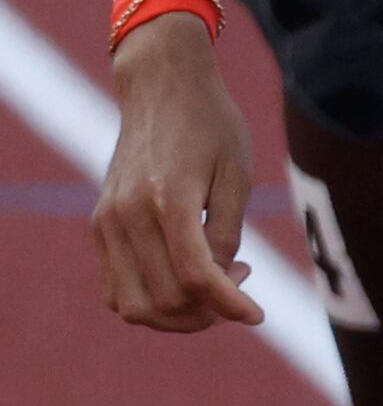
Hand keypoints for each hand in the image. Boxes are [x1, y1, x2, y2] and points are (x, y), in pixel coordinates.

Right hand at [94, 14, 262, 332]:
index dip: (231, 306)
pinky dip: (151, 300)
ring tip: (216, 284)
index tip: (259, 316)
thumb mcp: (237, 176)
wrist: (161, 88)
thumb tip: (220, 282)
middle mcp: (128, 216)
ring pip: (133, 305)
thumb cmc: (212, 125)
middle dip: (210, 310)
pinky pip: (116, 288)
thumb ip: (228, 233)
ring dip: (178, 314)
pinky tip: (186, 277)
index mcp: (169, 200)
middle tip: (244, 280)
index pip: (198, 277)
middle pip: (165, 300)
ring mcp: (107, 223)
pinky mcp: (100, 225)